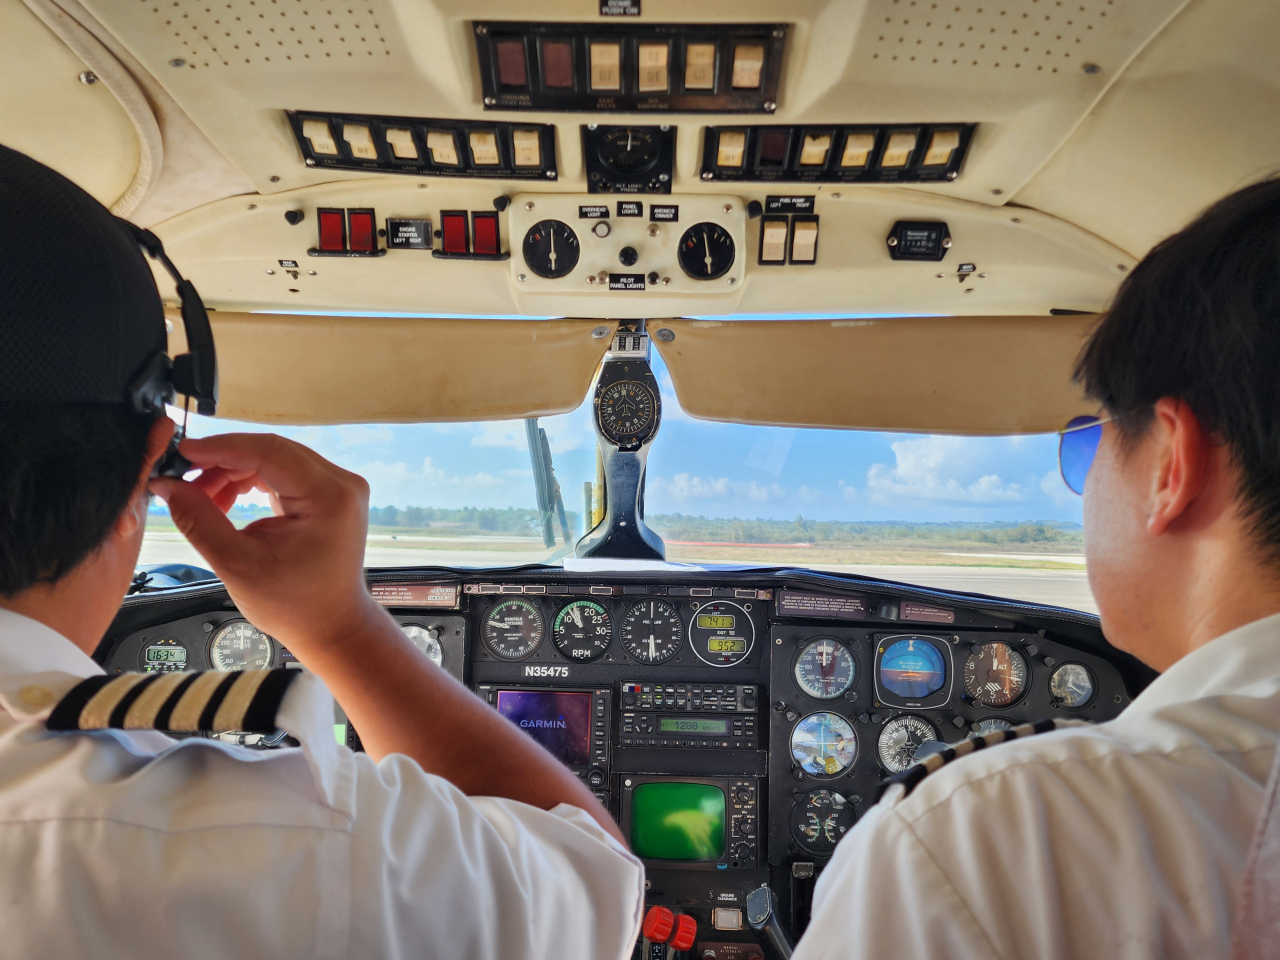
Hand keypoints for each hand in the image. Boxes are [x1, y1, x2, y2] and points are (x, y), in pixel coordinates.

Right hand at [148, 433, 389, 658]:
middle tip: (184, 480)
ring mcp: (339, 487)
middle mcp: (341, 484)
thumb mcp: (237, 564)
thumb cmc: (293, 604)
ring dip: (234, 472)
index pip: (269, 451)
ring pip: (275, 460)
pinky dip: (251, 482)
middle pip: (272, 451)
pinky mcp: (330, 495)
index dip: (221, 447)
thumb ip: (199, 520)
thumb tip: (167, 485)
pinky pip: (284, 473)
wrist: (331, 626)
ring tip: (201, 498)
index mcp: (329, 497)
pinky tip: (224, 500)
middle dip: (223, 461)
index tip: (183, 451)